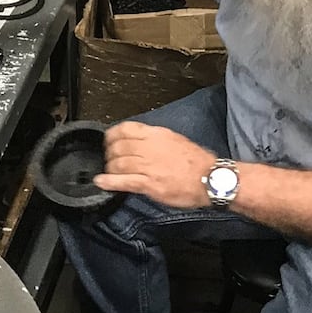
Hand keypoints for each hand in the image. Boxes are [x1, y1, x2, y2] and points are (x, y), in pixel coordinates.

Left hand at [97, 122, 215, 210]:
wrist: (210, 178)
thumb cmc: (198, 162)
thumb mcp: (176, 140)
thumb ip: (157, 140)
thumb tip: (142, 141)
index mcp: (157, 135)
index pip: (126, 129)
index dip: (112, 134)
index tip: (109, 139)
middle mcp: (150, 148)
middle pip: (118, 146)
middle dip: (109, 152)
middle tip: (107, 157)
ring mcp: (148, 166)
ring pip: (118, 163)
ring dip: (109, 167)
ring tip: (107, 170)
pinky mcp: (149, 184)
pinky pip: (123, 181)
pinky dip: (109, 182)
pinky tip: (101, 182)